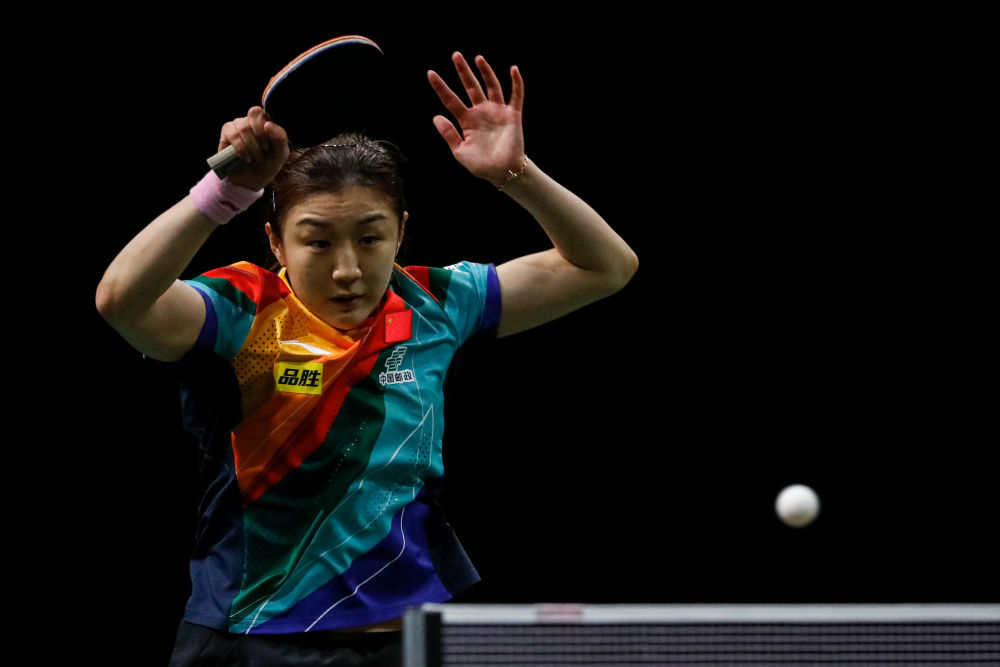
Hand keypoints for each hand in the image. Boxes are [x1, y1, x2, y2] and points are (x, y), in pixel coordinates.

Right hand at [217, 106, 289, 189]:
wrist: (252, 180)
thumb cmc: (268, 164)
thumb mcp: (280, 154)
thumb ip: (281, 138)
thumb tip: (268, 124)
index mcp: (265, 121)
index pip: (266, 110)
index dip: (268, 126)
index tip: (271, 143)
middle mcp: (250, 120)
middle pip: (254, 114)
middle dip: (261, 135)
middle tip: (264, 150)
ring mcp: (237, 125)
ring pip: (243, 127)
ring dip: (252, 146)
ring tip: (256, 158)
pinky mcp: (226, 133)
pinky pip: (233, 134)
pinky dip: (241, 148)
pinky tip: (246, 158)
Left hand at [427, 52, 524, 185]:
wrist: (503, 173)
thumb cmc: (482, 165)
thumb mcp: (460, 152)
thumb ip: (449, 134)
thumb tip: (436, 117)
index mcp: (466, 121)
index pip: (450, 100)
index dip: (440, 87)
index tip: (430, 73)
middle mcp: (481, 112)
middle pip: (470, 87)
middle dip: (463, 71)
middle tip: (455, 55)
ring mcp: (497, 112)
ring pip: (491, 86)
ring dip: (486, 72)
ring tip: (478, 58)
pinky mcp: (512, 115)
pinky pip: (516, 96)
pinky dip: (516, 83)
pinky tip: (513, 69)